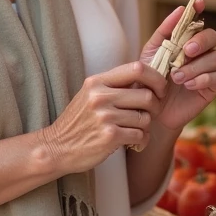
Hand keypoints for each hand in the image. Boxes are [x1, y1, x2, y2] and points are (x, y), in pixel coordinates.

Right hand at [41, 61, 167, 173]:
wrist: (57, 147)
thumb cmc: (78, 123)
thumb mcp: (89, 96)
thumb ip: (113, 87)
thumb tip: (147, 81)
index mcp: (97, 82)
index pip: (137, 68)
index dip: (156, 78)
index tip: (159, 90)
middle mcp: (100, 96)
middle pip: (146, 95)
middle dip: (154, 107)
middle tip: (148, 115)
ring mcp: (105, 116)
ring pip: (145, 118)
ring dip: (145, 127)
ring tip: (136, 131)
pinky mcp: (110, 136)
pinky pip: (141, 135)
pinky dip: (142, 141)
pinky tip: (134, 143)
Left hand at [138, 0, 215, 130]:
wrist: (151, 110)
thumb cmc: (149, 80)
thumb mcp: (152, 53)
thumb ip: (165, 31)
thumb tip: (181, 9)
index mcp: (185, 40)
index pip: (196, 21)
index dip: (199, 10)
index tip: (198, 3)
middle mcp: (200, 52)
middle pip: (213, 36)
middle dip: (201, 41)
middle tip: (186, 51)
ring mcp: (209, 68)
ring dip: (197, 66)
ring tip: (177, 77)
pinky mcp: (214, 87)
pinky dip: (204, 79)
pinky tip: (188, 85)